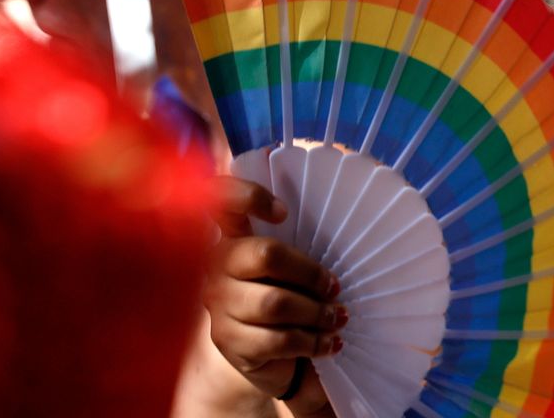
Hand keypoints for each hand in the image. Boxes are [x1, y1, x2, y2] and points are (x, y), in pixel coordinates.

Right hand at [204, 177, 345, 415]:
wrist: (267, 357)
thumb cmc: (287, 301)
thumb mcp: (292, 272)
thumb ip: (300, 254)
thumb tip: (334, 264)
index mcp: (233, 238)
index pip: (223, 200)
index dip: (248, 196)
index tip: (283, 213)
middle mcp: (216, 266)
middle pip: (266, 254)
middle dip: (311, 273)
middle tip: (335, 288)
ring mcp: (218, 305)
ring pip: (275, 303)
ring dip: (317, 312)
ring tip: (337, 318)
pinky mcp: (228, 341)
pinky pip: (278, 339)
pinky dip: (313, 342)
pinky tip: (330, 344)